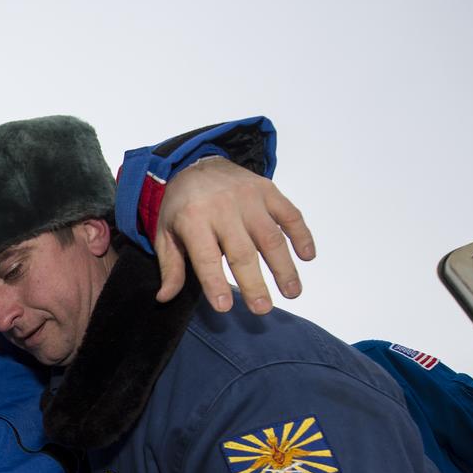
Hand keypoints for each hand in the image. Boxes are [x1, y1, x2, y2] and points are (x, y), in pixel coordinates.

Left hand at [155, 157, 314, 314]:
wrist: (197, 163)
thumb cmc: (180, 207)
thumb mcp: (165, 234)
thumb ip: (170, 267)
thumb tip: (164, 297)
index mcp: (192, 219)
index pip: (205, 257)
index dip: (214, 283)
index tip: (224, 307)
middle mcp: (223, 207)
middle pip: (242, 251)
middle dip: (253, 283)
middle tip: (262, 309)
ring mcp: (249, 198)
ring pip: (271, 236)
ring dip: (284, 266)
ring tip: (292, 292)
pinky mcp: (268, 190)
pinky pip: (289, 214)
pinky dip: (302, 235)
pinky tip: (308, 256)